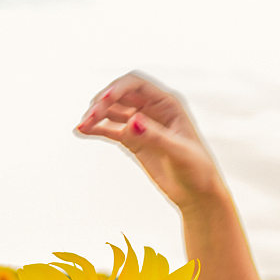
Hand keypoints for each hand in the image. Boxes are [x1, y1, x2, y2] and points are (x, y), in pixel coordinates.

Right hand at [75, 71, 227, 209]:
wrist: (198, 195)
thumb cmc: (197, 171)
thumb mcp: (179, 153)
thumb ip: (155, 136)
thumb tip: (132, 121)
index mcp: (168, 104)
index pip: (136, 85)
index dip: (118, 88)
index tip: (103, 100)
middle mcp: (153, 110)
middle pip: (120, 95)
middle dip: (102, 102)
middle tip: (89, 117)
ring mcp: (141, 125)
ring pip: (112, 112)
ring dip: (96, 115)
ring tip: (83, 126)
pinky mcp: (133, 141)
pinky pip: (110, 129)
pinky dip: (96, 129)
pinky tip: (82, 132)